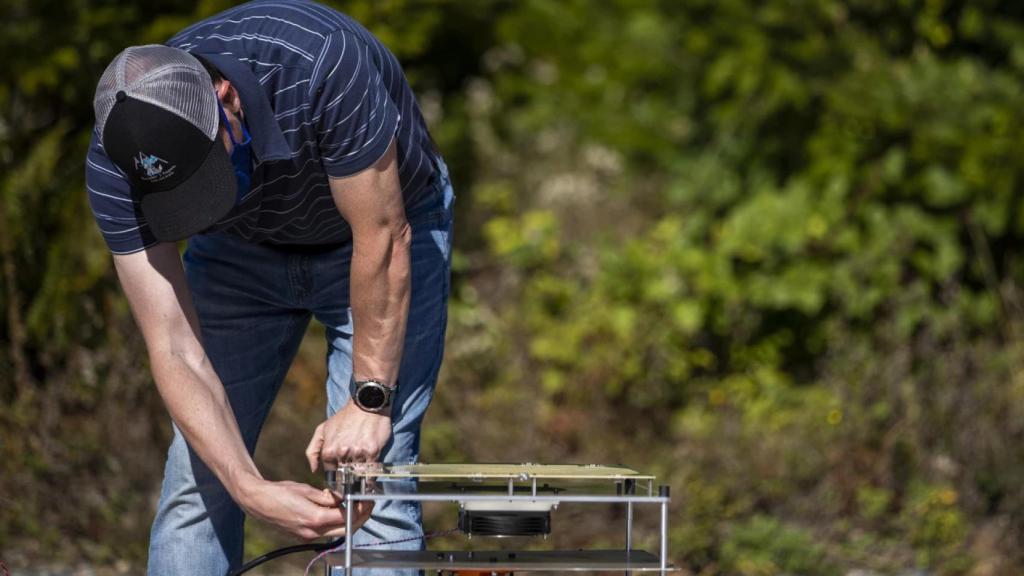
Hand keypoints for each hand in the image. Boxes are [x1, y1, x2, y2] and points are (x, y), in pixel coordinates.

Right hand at [238, 479, 373, 540]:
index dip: (360, 509)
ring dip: (348, 521)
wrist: (258, 501)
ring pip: (336, 532)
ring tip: (354, 507)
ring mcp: (307, 536)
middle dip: (359, 518)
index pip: (346, 517)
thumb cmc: (280, 492)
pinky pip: (325, 532)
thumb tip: (342, 499)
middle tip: (366, 506)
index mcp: (314, 518)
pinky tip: (336, 511)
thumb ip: (327, 497)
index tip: (366, 501)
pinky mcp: (303, 536)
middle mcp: (312, 531)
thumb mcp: (307, 490)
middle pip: (345, 530)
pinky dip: (334, 523)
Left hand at [306, 401, 391, 470]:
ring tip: (362, 459)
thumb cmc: (344, 417)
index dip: (337, 469)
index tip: (342, 465)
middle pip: (345, 474)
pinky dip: (370, 472)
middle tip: (353, 461)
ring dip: (359, 470)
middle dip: (348, 470)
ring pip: (358, 472)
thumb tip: (314, 469)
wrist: (366, 403)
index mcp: (328, 451)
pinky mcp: (372, 452)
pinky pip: (370, 470)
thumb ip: (313, 450)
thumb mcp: (322, 429)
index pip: (331, 472)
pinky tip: (370, 464)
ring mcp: (357, 453)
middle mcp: (342, 453)